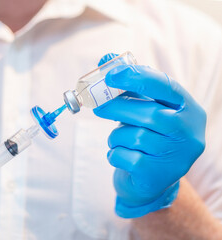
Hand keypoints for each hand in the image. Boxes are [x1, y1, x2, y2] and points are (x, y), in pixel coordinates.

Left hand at [94, 54, 205, 217]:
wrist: (150, 179)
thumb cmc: (147, 136)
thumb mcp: (144, 108)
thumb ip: (128, 84)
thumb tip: (105, 58)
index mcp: (189, 109)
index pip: (166, 86)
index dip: (138, 77)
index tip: (111, 75)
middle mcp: (189, 132)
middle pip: (149, 114)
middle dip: (117, 108)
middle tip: (98, 106)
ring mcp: (177, 157)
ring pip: (135, 137)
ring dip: (116, 136)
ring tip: (118, 139)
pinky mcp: (158, 175)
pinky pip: (126, 157)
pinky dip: (115, 154)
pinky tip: (120, 155)